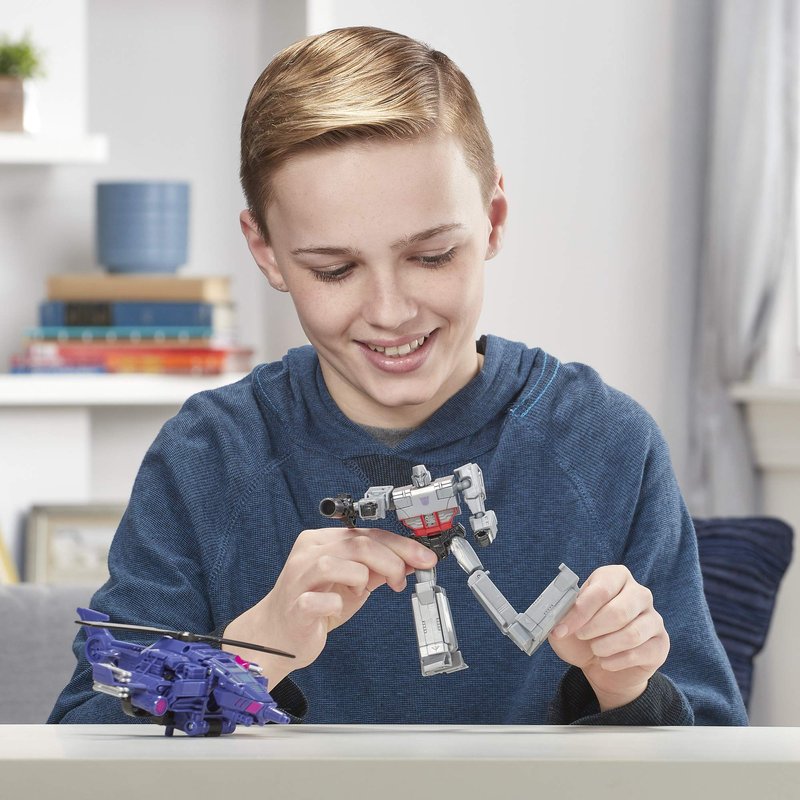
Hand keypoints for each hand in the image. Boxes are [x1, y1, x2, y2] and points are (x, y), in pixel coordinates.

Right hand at [223, 526, 436, 686]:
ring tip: (360, 591)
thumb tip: (412, 561)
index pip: (367, 533)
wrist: (277, 637)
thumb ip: (378, 568)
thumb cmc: (314, 604)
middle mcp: (309, 553)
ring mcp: (299, 578)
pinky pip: (322, 599)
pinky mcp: (295, 605)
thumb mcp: (352, 581)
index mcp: (322, 541)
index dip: (401, 545)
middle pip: (357, 543)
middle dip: (391, 560)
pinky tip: (336, 607)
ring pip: (339, 562)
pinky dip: (337, 603)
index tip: (425, 557)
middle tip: (402, 579)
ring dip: (362, 577)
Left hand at [548, 565, 669, 710]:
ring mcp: (653, 618)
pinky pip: (640, 653)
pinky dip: (616, 661)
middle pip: (618, 611)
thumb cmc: (583, 636)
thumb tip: (559, 623)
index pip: (600, 590)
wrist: (601, 664)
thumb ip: (561, 618)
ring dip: (605, 646)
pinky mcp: (661, 643)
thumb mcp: (566, 624)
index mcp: (615, 577)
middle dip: (593, 628)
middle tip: (581, 636)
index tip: (562, 629)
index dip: (579, 611)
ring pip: (631, 634)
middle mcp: (639, 593)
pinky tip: (606, 662)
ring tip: (595, 650)